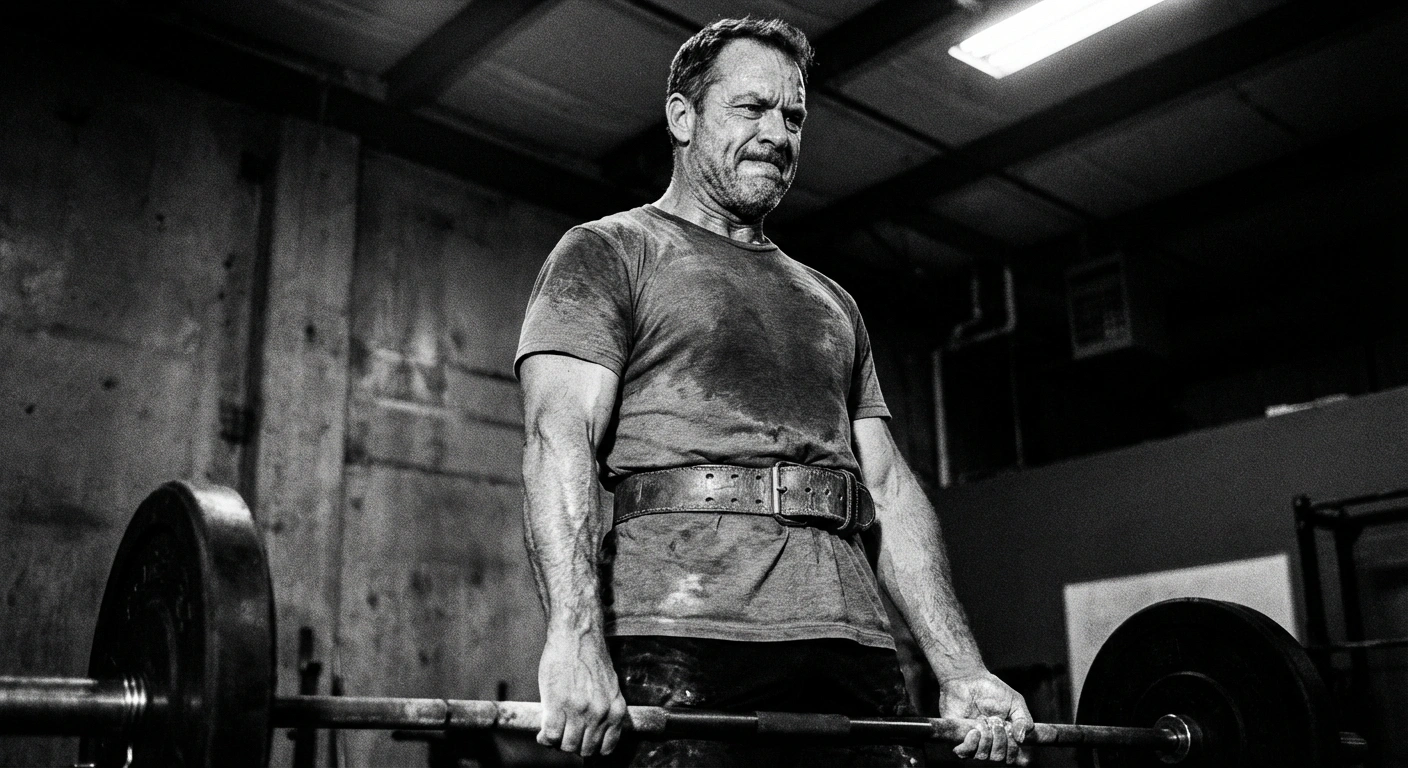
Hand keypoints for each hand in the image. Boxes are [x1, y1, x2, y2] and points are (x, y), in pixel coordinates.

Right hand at [536, 624, 628, 755]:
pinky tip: (543, 731)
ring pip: (566, 745)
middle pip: (584, 749)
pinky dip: (545, 737)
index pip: (605, 748)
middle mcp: (599, 713)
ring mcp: (579, 710)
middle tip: (565, 735)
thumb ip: (604, 710)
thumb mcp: (609, 687)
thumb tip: (593, 731)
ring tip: (553, 732)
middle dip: (573, 745)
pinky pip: (550, 735)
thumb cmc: (590, 658)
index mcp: (615, 710)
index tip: (582, 742)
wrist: (576, 635)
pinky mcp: (557, 705)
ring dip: (558, 742)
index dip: (591, 748)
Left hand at [938, 671, 1033, 764]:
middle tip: (996, 722)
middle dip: (1000, 740)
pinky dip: (971, 743)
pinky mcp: (956, 738)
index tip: (1012, 733)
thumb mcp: (1016, 703)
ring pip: (982, 756)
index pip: (1010, 757)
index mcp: (1004, 738)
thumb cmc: (993, 691)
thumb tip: (1021, 739)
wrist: (968, 679)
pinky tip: (975, 730)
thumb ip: (1024, 720)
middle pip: (998, 757)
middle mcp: (988, 743)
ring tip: (983, 720)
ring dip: (987, 738)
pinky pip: (963, 753)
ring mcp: (972, 742)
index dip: (1013, 750)